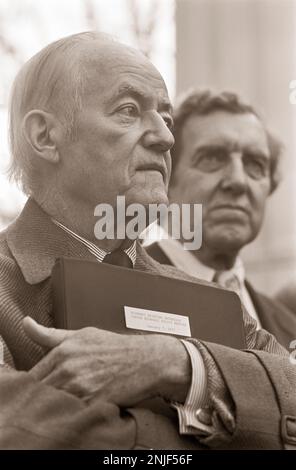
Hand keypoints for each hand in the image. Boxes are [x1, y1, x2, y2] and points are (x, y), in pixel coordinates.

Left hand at [23, 317, 190, 405]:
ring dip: (56, 408)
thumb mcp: (82, 335)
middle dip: (43, 398)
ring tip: (69, 404)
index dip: (34, 386)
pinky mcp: (93, 404)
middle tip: (56, 397)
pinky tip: (80, 410)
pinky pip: (72, 416)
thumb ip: (51, 335)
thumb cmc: (116, 348)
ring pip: (54, 405)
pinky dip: (72, 416)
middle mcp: (69, 369)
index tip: (41, 388)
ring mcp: (81, 388)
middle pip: (40, 393)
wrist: (148, 360)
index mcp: (64, 351)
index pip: (32, 376)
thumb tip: (26, 324)